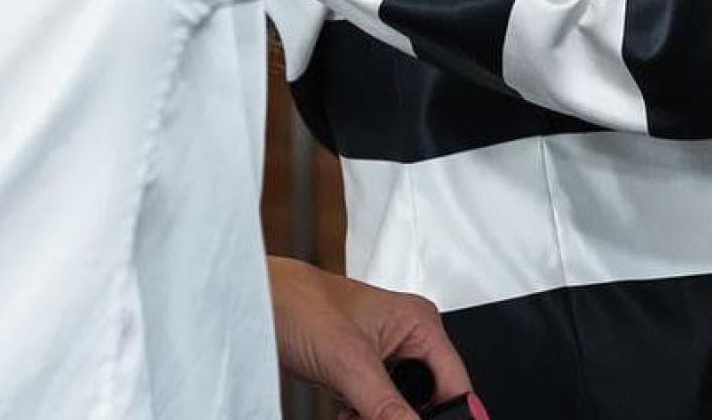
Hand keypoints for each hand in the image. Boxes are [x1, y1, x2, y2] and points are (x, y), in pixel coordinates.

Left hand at [268, 256, 476, 419]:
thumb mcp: (349, 361)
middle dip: (403, 417)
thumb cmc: (299, 304)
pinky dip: (364, 417)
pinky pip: (377, 407)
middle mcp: (408, 338)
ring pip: (401, 406)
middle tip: (371, 416)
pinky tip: (346, 413)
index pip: (455, 383)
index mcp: (420, 324)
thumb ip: (386, 403)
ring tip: (353, 414)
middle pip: (429, 398)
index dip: (448, 414)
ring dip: (380, 418)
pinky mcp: (362, 371)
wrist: (256, 305)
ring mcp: (384, 355)